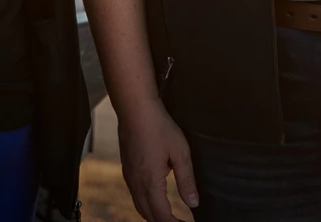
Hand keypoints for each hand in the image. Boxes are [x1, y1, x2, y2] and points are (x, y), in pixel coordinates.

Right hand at [117, 98, 199, 221]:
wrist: (135, 109)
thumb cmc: (158, 126)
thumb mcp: (180, 153)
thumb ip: (186, 180)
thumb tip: (193, 203)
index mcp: (150, 182)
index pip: (162, 217)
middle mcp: (136, 183)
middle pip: (149, 216)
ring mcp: (129, 177)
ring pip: (140, 207)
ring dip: (154, 216)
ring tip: (170, 217)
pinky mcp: (127, 169)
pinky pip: (135, 195)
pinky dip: (146, 204)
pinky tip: (155, 198)